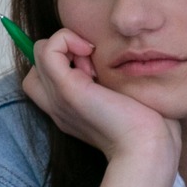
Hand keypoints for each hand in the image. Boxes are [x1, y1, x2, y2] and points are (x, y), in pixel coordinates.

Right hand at [21, 28, 180, 168]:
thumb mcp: (127, 102)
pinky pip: (47, 49)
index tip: (98, 69)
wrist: (147, 147)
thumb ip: (116, 85)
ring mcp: (58, 97)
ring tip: (93, 61)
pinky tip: (90, 52)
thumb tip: (121, 63)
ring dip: (67, 45)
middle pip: (38, 63)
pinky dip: (65, 40)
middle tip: (94, 65)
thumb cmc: (148, 128)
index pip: (44, 77)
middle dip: (65, 51)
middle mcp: (57, 105)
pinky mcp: (66, 89)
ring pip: (40, 51)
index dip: (66, 61)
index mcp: (69, 111)